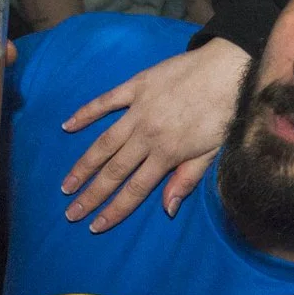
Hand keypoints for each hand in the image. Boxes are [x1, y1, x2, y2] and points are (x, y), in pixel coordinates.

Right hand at [59, 38, 249, 229]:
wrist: (227, 69)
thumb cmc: (224, 113)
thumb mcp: (212, 152)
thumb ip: (186, 180)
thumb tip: (167, 210)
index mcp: (168, 154)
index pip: (135, 190)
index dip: (114, 210)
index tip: (95, 225)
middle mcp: (147, 135)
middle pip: (113, 172)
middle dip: (91, 195)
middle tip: (70, 213)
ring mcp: (138, 110)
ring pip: (103, 143)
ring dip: (82, 166)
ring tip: (66, 185)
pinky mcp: (135, 86)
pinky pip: (104, 102)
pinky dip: (85, 113)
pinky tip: (67, 126)